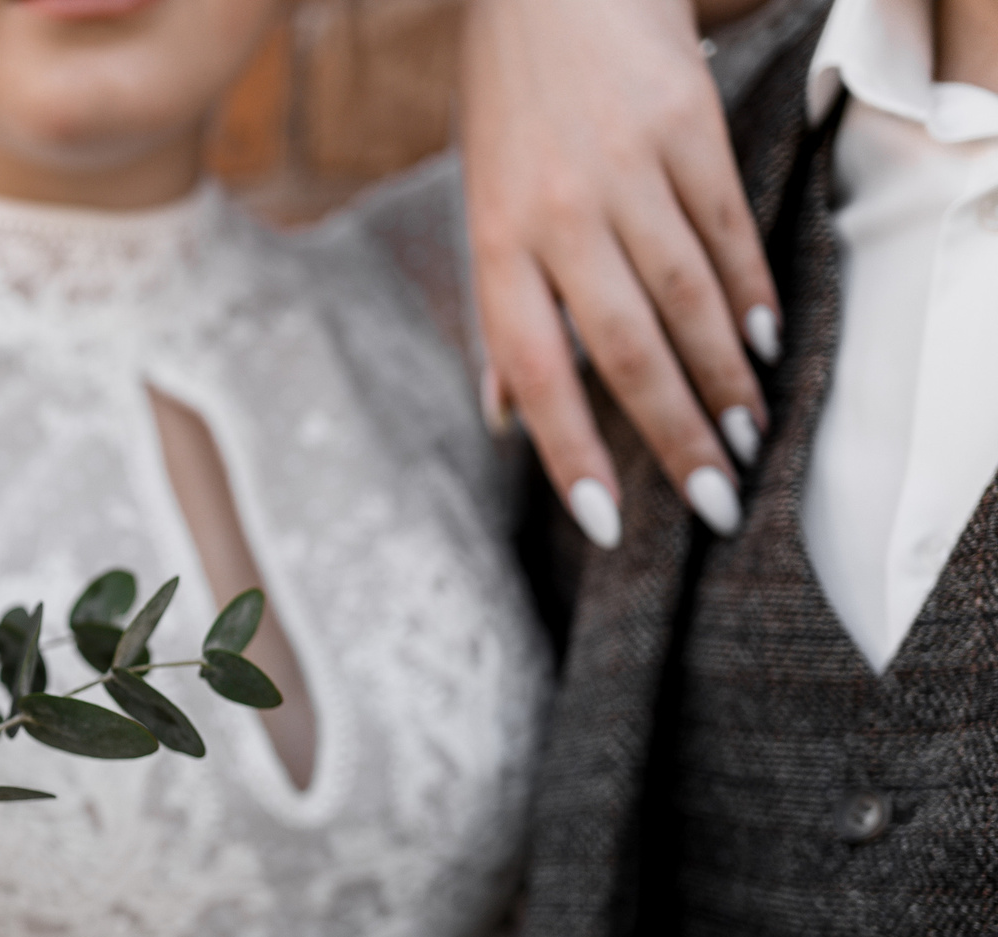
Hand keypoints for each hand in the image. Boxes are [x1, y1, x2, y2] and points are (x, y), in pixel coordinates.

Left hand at [461, 0, 778, 545]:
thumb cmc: (510, 108)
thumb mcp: (479, 206)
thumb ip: (501, 313)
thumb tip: (503, 418)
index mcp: (496, 241)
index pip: (535, 370)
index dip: (570, 452)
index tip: (605, 522)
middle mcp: (560, 212)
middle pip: (625, 349)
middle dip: (672, 435)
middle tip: (715, 501)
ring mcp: (627, 169)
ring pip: (686, 297)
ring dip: (723, 379)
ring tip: (751, 435)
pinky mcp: (687, 127)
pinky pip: (726, 229)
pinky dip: (749, 293)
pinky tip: (763, 345)